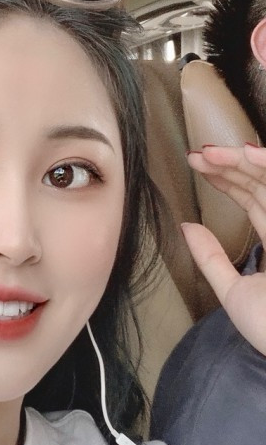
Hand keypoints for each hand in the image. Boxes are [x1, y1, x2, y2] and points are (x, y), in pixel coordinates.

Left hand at [182, 143, 265, 355]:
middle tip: (197, 155)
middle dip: (230, 165)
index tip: (197, 165)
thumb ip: (211, 257)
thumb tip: (186, 226)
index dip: (228, 180)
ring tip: (210, 153)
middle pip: (264, 185)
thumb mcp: (232, 290)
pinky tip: (248, 155)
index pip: (255, 200)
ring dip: (245, 162)